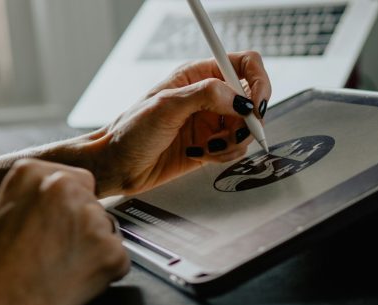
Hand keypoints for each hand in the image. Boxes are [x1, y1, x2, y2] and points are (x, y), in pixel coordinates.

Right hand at [0, 159, 128, 304]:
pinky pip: (119, 260)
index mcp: (34, 173)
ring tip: (63, 268)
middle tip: (59, 251)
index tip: (57, 224)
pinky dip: (105, 272)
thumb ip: (23, 200)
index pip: (78, 181)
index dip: (69, 207)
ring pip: (108, 231)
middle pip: (94, 205)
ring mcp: (93, 219)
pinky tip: (77, 281)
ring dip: (94, 248)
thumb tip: (36, 202)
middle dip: (82, 227)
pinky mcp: (112, 251)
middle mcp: (66, 188)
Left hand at [91, 53, 271, 196]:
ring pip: (247, 129)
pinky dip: (224, 155)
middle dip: (246, 121)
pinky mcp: (212, 144)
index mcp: (199, 75)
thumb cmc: (130, 131)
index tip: (255, 106)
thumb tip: (240, 99)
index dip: (258, 82)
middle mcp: (210, 96)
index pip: (245, 65)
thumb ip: (206, 95)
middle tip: (231, 134)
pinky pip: (236, 149)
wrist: (118, 165)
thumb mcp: (166, 106)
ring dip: (232, 142)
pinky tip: (201, 154)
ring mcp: (212, 121)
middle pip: (252, 101)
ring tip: (208, 147)